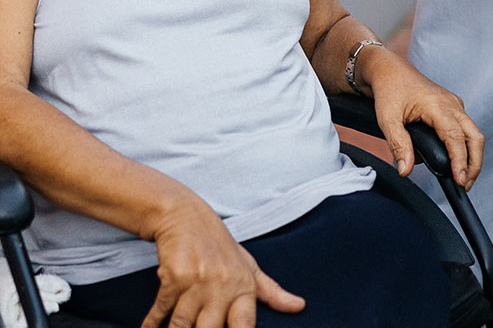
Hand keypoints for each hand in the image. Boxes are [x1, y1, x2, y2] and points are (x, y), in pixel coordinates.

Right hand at [141, 194, 304, 327]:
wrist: (186, 216)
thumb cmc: (220, 247)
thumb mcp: (249, 266)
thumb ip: (272, 292)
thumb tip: (300, 306)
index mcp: (244, 286)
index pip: (246, 326)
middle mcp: (222, 285)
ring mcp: (197, 282)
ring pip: (183, 327)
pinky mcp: (174, 278)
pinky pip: (161, 311)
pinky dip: (151, 324)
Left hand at [359, 50, 483, 191]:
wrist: (390, 70)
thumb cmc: (389, 90)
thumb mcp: (387, 119)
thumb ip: (398, 145)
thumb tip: (406, 170)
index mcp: (437, 105)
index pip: (456, 137)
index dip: (460, 161)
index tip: (460, 180)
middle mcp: (451, 104)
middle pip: (474, 137)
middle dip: (474, 163)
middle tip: (465, 185)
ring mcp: (454, 105)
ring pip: (473, 133)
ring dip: (472, 157)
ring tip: (462, 177)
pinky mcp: (452, 108)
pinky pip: (465, 129)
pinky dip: (465, 146)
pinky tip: (455, 161)